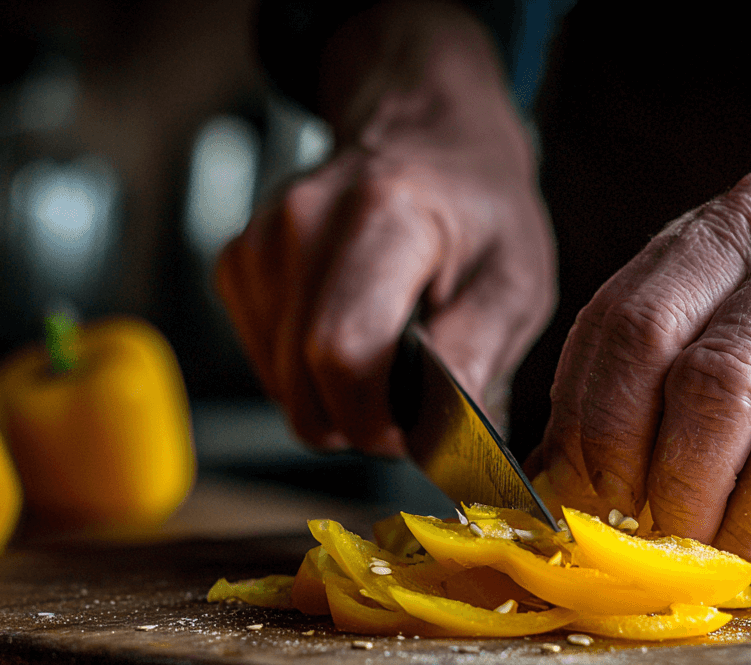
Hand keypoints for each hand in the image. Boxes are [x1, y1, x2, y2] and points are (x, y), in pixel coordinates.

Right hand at [215, 3, 554, 453]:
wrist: (424, 135)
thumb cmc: (478, 212)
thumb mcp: (515, 279)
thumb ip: (477, 358)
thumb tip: (436, 442)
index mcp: (382, 216)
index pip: (341, 353)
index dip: (374, 418)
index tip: (413, 428)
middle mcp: (302, 221)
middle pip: (300, 385)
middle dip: (355, 421)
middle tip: (405, 404)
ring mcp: (258, 240)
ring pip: (278, 384)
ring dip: (332, 398)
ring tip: (383, 353)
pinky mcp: (235, 262)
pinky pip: (263, 362)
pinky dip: (304, 372)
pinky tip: (346, 331)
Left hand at [534, 154, 750, 596]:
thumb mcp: (732, 282)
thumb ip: (648, 353)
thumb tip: (554, 470)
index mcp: (735, 223)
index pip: (632, 327)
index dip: (599, 427)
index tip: (591, 490)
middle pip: (712, 387)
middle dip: (670, 487)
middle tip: (655, 540)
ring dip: (739, 532)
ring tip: (716, 566)